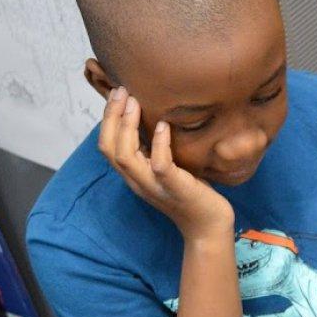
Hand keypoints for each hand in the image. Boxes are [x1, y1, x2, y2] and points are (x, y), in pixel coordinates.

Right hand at [98, 87, 232, 238]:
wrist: (208, 225)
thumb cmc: (191, 192)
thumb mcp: (167, 168)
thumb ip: (155, 150)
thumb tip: (154, 119)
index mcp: (134, 175)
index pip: (107, 146)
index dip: (107, 119)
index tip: (117, 94)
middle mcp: (138, 181)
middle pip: (109, 148)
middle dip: (111, 117)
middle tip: (121, 91)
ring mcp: (154, 186)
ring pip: (125, 157)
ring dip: (127, 127)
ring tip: (135, 102)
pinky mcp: (175, 188)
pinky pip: (160, 165)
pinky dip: (159, 144)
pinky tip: (165, 126)